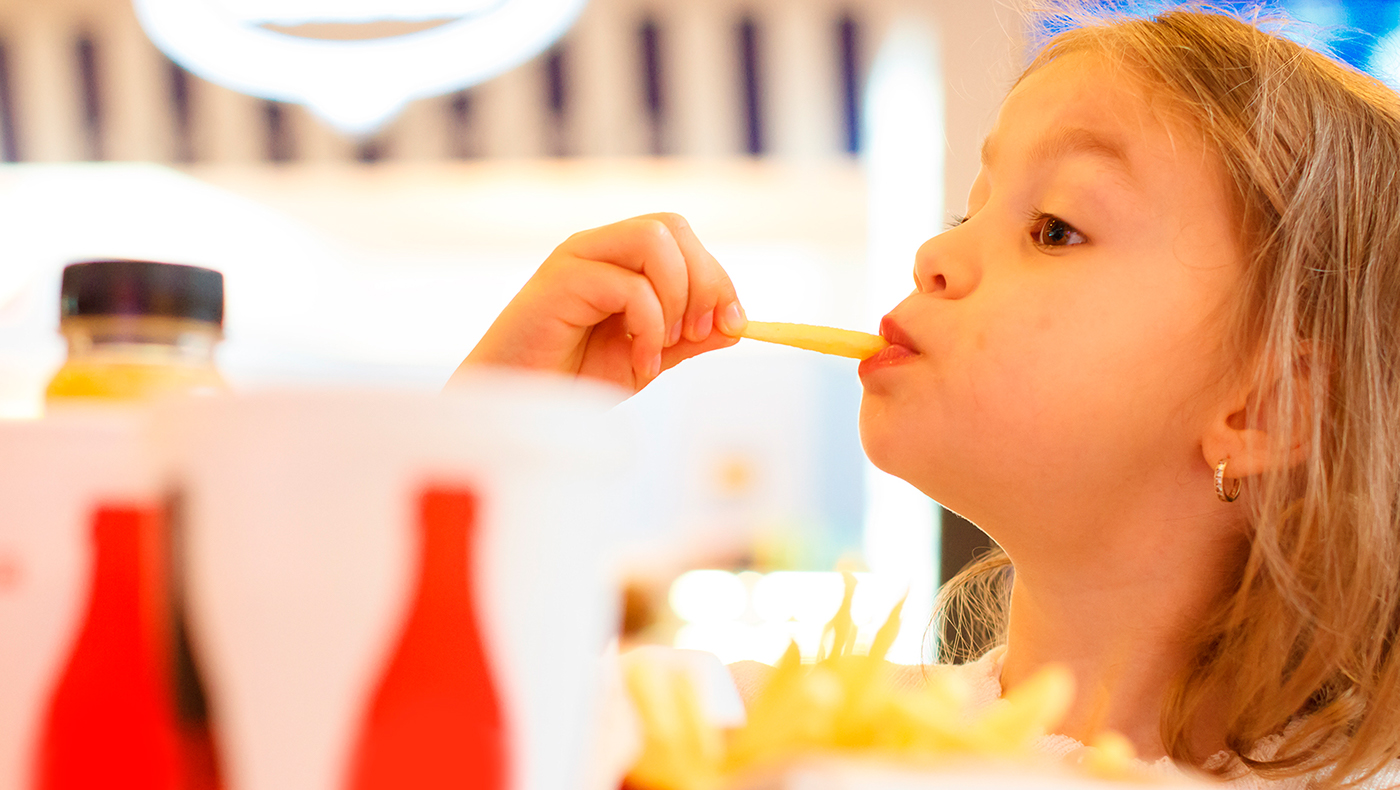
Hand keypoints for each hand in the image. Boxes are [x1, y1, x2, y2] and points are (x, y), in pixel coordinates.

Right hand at [452, 213, 746, 392]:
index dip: (718, 278)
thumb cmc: (571, 382)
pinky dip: (648, 329)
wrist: (517, 410)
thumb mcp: (646, 360)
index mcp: (618, 259)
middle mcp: (598, 247)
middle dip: (705, 282)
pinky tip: (639, 364)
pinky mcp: (560, 282)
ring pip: (654, 239)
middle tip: (697, 334)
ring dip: (676, 297)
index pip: (682, 239)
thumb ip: (686, 340)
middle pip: (673, 226)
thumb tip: (737, 327)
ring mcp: (577, 258)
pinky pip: (628, 286)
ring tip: (662, 347)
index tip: (734, 326)